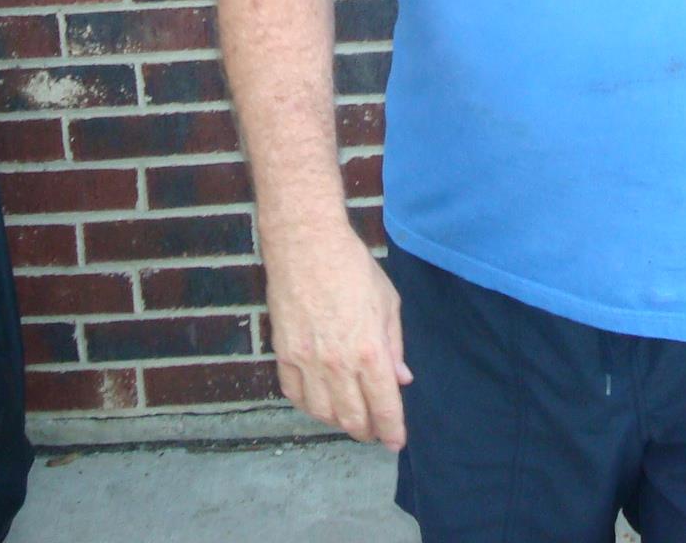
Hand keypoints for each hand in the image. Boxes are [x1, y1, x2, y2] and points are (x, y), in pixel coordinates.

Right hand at [263, 225, 412, 450]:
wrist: (307, 245)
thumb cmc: (353, 268)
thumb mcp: (387, 303)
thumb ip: (394, 346)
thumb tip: (401, 380)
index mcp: (370, 351)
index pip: (384, 406)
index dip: (392, 430)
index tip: (395, 441)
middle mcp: (338, 363)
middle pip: (353, 418)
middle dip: (367, 431)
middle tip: (374, 431)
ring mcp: (307, 361)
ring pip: (322, 413)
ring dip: (338, 421)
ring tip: (349, 416)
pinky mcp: (284, 354)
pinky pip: (295, 395)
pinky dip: (309, 405)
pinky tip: (320, 400)